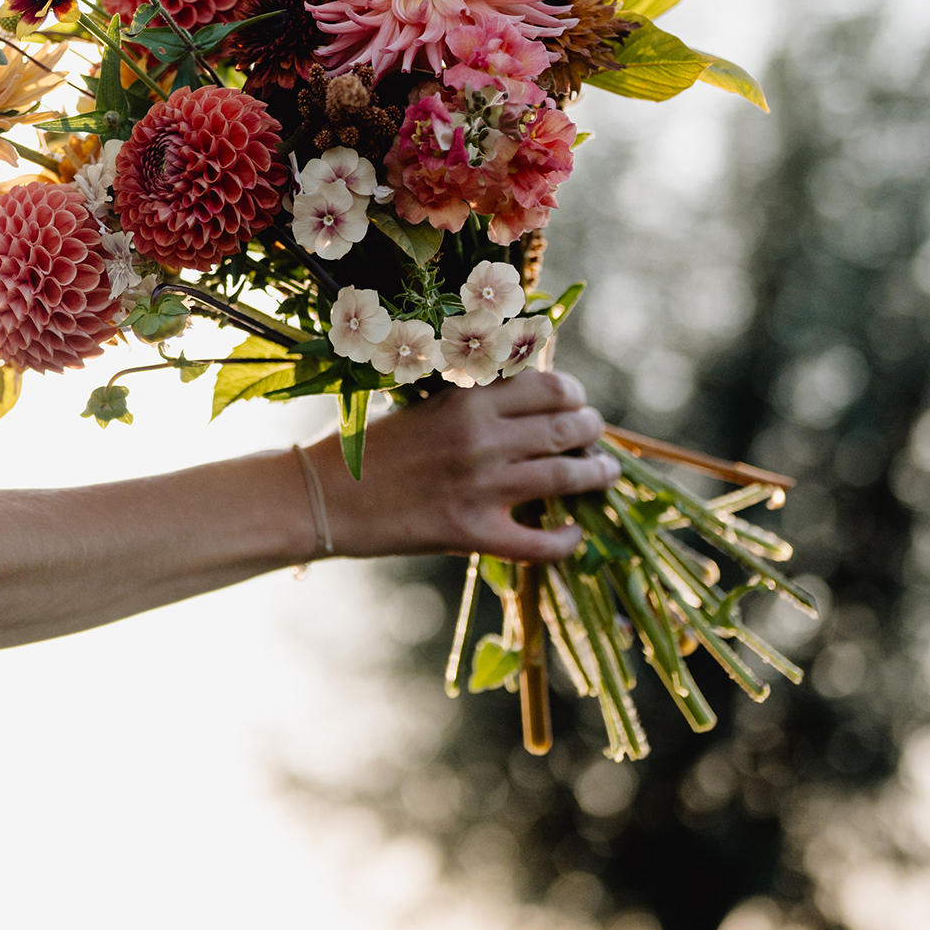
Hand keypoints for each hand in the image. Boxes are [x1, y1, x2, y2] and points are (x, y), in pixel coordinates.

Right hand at [312, 371, 618, 562]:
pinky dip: (567, 540)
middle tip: (595, 437)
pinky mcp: (473, 534)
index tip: (575, 402)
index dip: (572, 394)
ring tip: (604, 474)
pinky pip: (540, 543)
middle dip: (591, 431)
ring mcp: (481, 488)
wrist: (325, 497)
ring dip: (596, 475)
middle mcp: (483, 440)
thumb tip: (523, 398)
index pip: (548, 387)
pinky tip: (574, 534)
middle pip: (566, 428)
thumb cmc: (368, 447)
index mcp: (468, 401)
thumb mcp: (423, 406)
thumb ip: (471, 401)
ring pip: (566, 478)